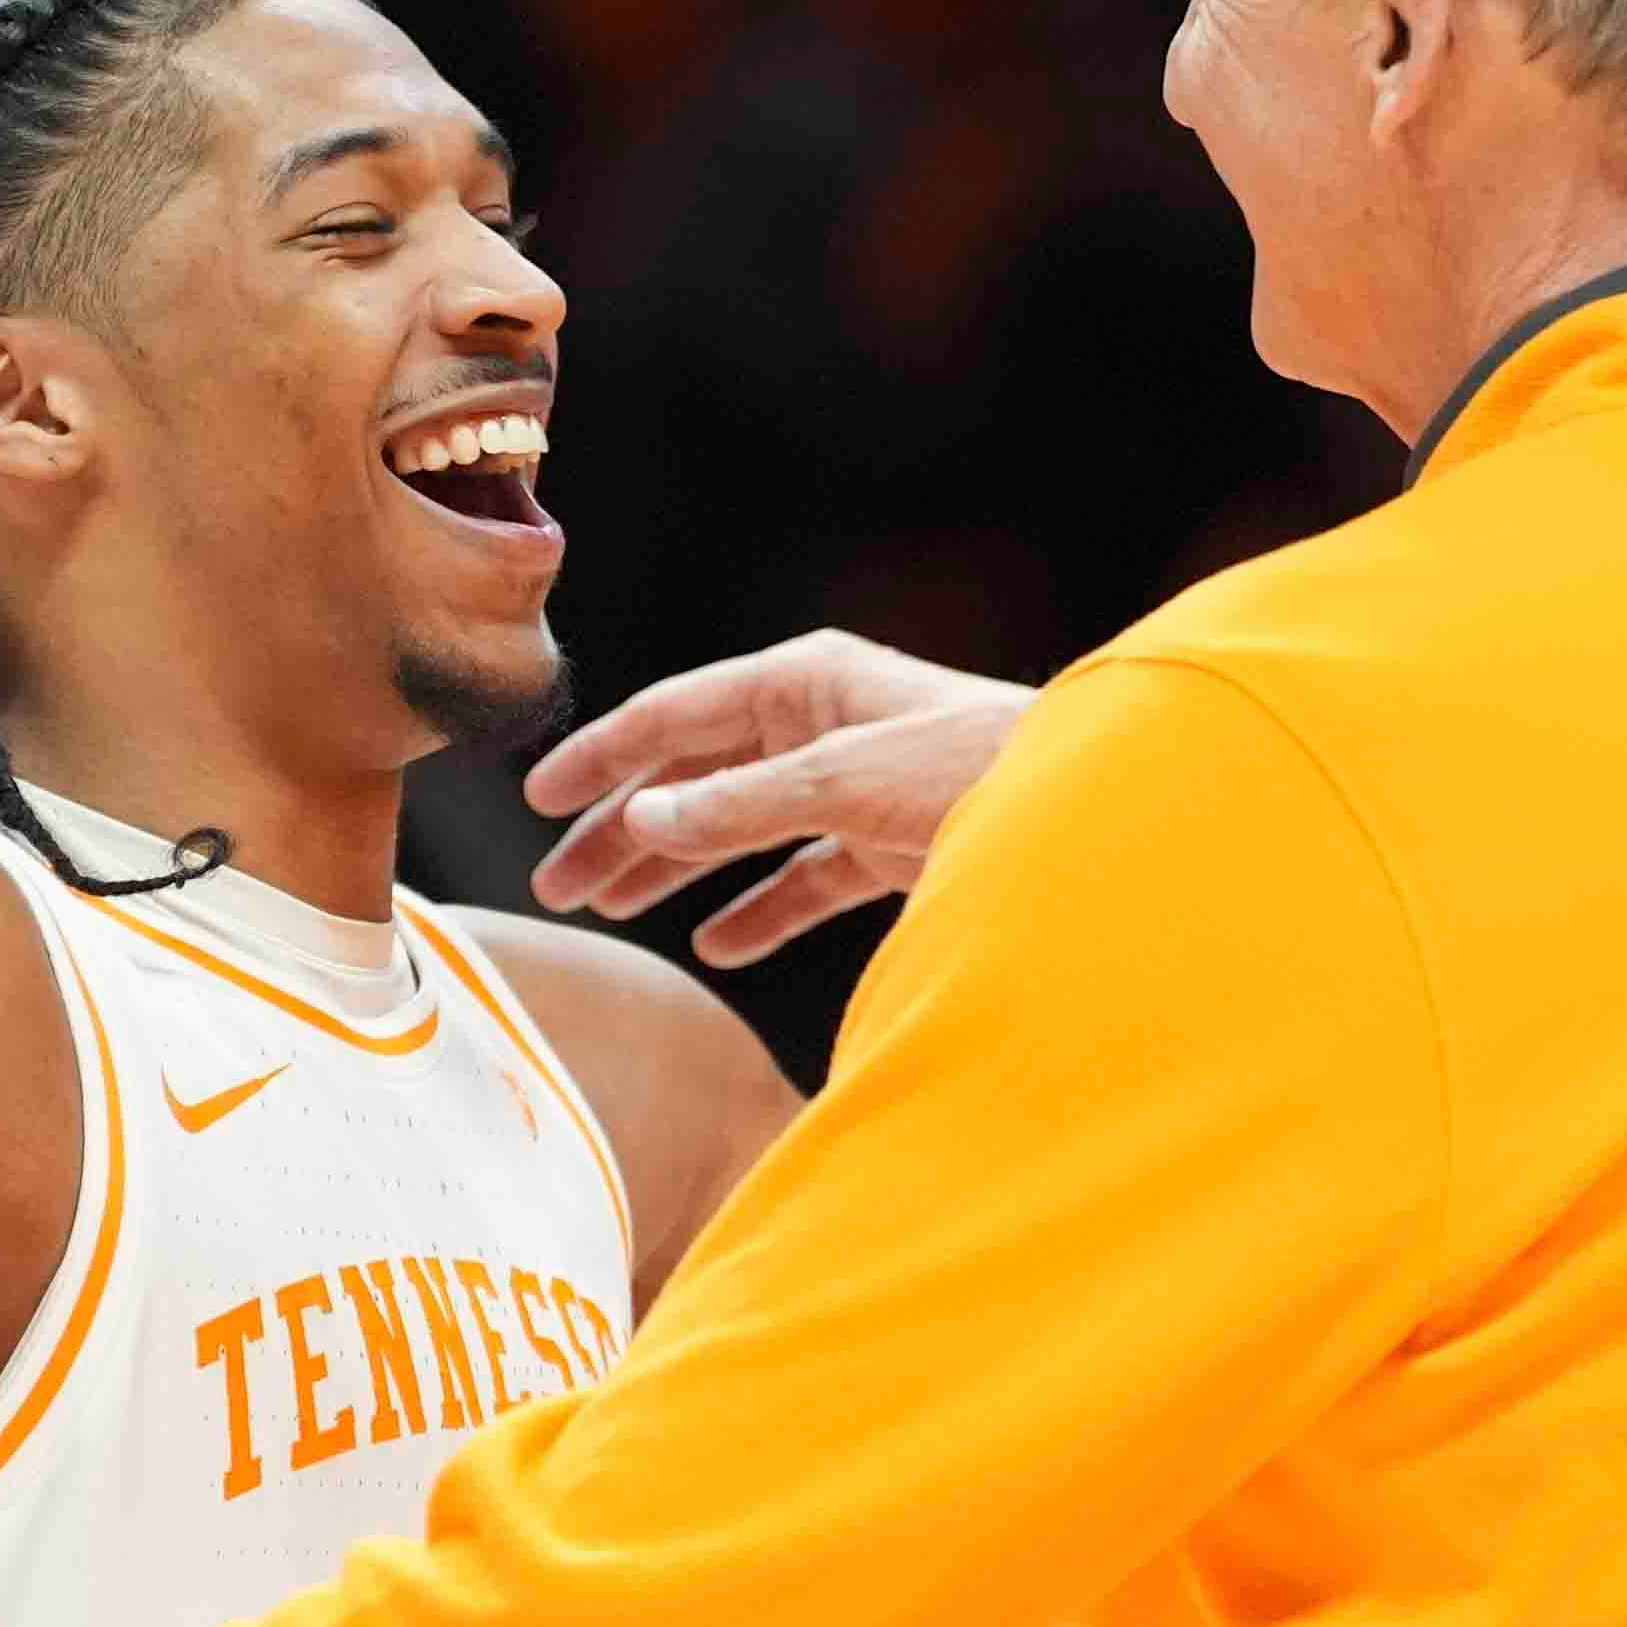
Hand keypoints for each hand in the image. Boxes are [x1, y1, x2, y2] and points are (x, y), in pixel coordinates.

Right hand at [524, 631, 1033, 964]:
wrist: (1089, 814)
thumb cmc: (983, 766)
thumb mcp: (845, 781)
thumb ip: (739, 805)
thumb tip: (642, 823)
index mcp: (804, 681)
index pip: (675, 716)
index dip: (601, 758)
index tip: (536, 801)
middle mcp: (820, 725)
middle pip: (694, 777)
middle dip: (621, 830)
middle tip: (556, 886)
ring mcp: (851, 786)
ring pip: (735, 829)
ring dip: (672, 871)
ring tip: (608, 911)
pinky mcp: (885, 842)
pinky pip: (799, 878)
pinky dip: (758, 910)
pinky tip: (717, 944)